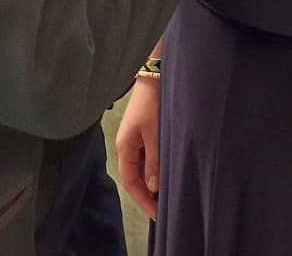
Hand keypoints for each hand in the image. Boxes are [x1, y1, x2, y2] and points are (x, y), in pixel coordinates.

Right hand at [116, 78, 161, 218]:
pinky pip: (145, 159)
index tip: (158, 214)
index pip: (130, 182)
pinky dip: (154, 170)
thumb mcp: (155, 134)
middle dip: (147, 196)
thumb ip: (153, 161)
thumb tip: (152, 187)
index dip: (143, 200)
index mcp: (125, 148)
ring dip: (151, 184)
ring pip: (140, 169)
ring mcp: (133, 140)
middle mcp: (126, 146)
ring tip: (166, 196)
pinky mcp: (142, 134)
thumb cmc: (152, 104)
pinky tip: (165, 175)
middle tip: (164, 210)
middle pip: (134, 178)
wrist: (154, 76)